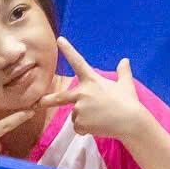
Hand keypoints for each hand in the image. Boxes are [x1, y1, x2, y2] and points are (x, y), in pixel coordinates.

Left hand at [36, 38, 151, 141]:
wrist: (130, 122)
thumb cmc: (129, 102)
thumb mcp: (127, 85)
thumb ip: (123, 72)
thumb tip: (125, 60)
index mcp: (92, 81)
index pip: (78, 62)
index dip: (68, 50)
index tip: (59, 39)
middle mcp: (82, 93)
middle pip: (60, 98)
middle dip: (47, 100)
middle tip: (38, 102)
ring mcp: (80, 109)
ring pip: (77, 115)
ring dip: (85, 118)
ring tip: (101, 118)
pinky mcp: (81, 123)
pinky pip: (79, 127)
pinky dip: (87, 129)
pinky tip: (99, 126)